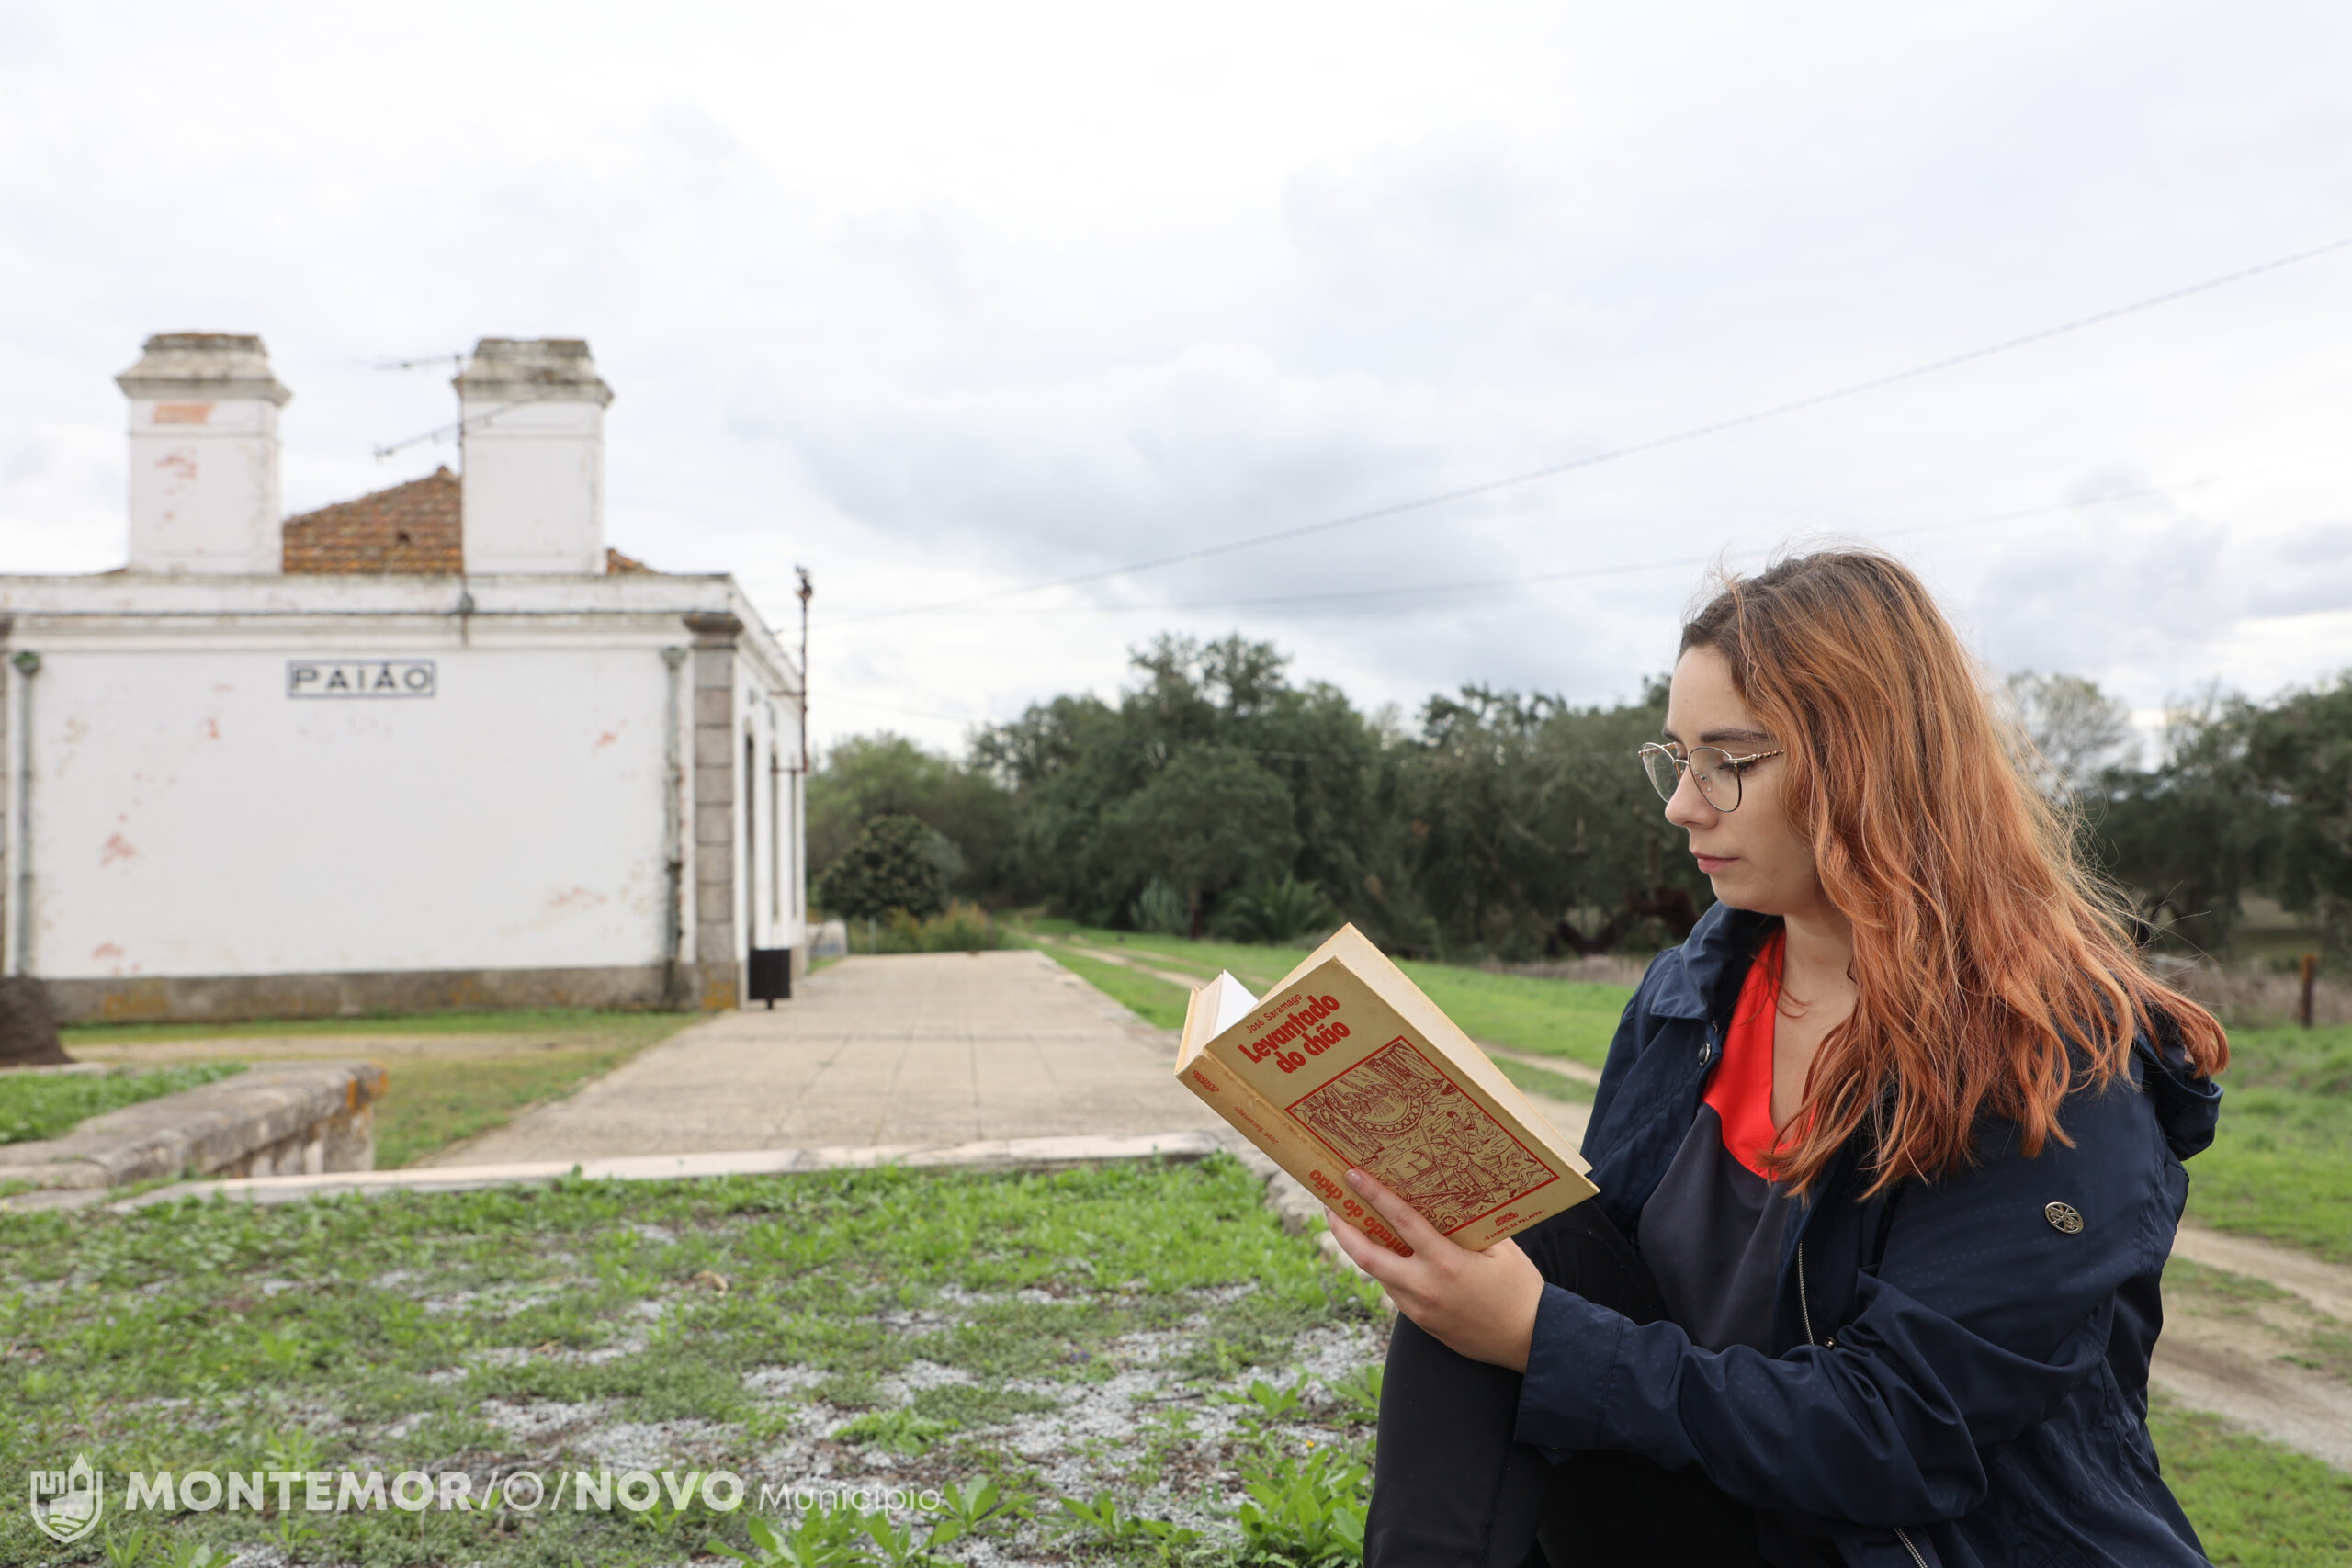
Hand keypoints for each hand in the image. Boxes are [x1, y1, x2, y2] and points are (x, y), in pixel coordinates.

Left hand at [1324, 1167, 1544, 1371]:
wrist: (1529, 1341)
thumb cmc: (1520, 1289)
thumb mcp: (1501, 1248)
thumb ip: (1469, 1227)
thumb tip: (1446, 1203)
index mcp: (1446, 1262)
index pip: (1400, 1221)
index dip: (1373, 1195)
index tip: (1352, 1175)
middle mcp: (1425, 1286)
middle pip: (1366, 1256)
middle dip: (1342, 1229)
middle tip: (1329, 1205)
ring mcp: (1419, 1308)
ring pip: (1377, 1274)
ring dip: (1361, 1249)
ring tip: (1352, 1223)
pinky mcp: (1421, 1323)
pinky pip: (1394, 1290)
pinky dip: (1385, 1269)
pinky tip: (1386, 1253)